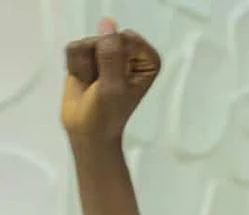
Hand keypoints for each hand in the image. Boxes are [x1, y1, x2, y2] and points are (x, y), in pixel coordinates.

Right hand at [61, 18, 160, 145]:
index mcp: (148, 59)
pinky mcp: (88, 56)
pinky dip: (74, 66)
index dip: (115, 59)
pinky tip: (83, 80)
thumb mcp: (113, 85)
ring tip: (92, 84)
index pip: (127, 38)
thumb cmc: (107, 113)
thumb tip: (107, 24)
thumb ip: (111, 54)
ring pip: (87, 42)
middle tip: (102, 84)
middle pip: (106, 37)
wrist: (87, 130)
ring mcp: (108, 53)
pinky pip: (73, 48)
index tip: (117, 79)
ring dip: (85, 67)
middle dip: (97, 62)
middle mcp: (130, 52)